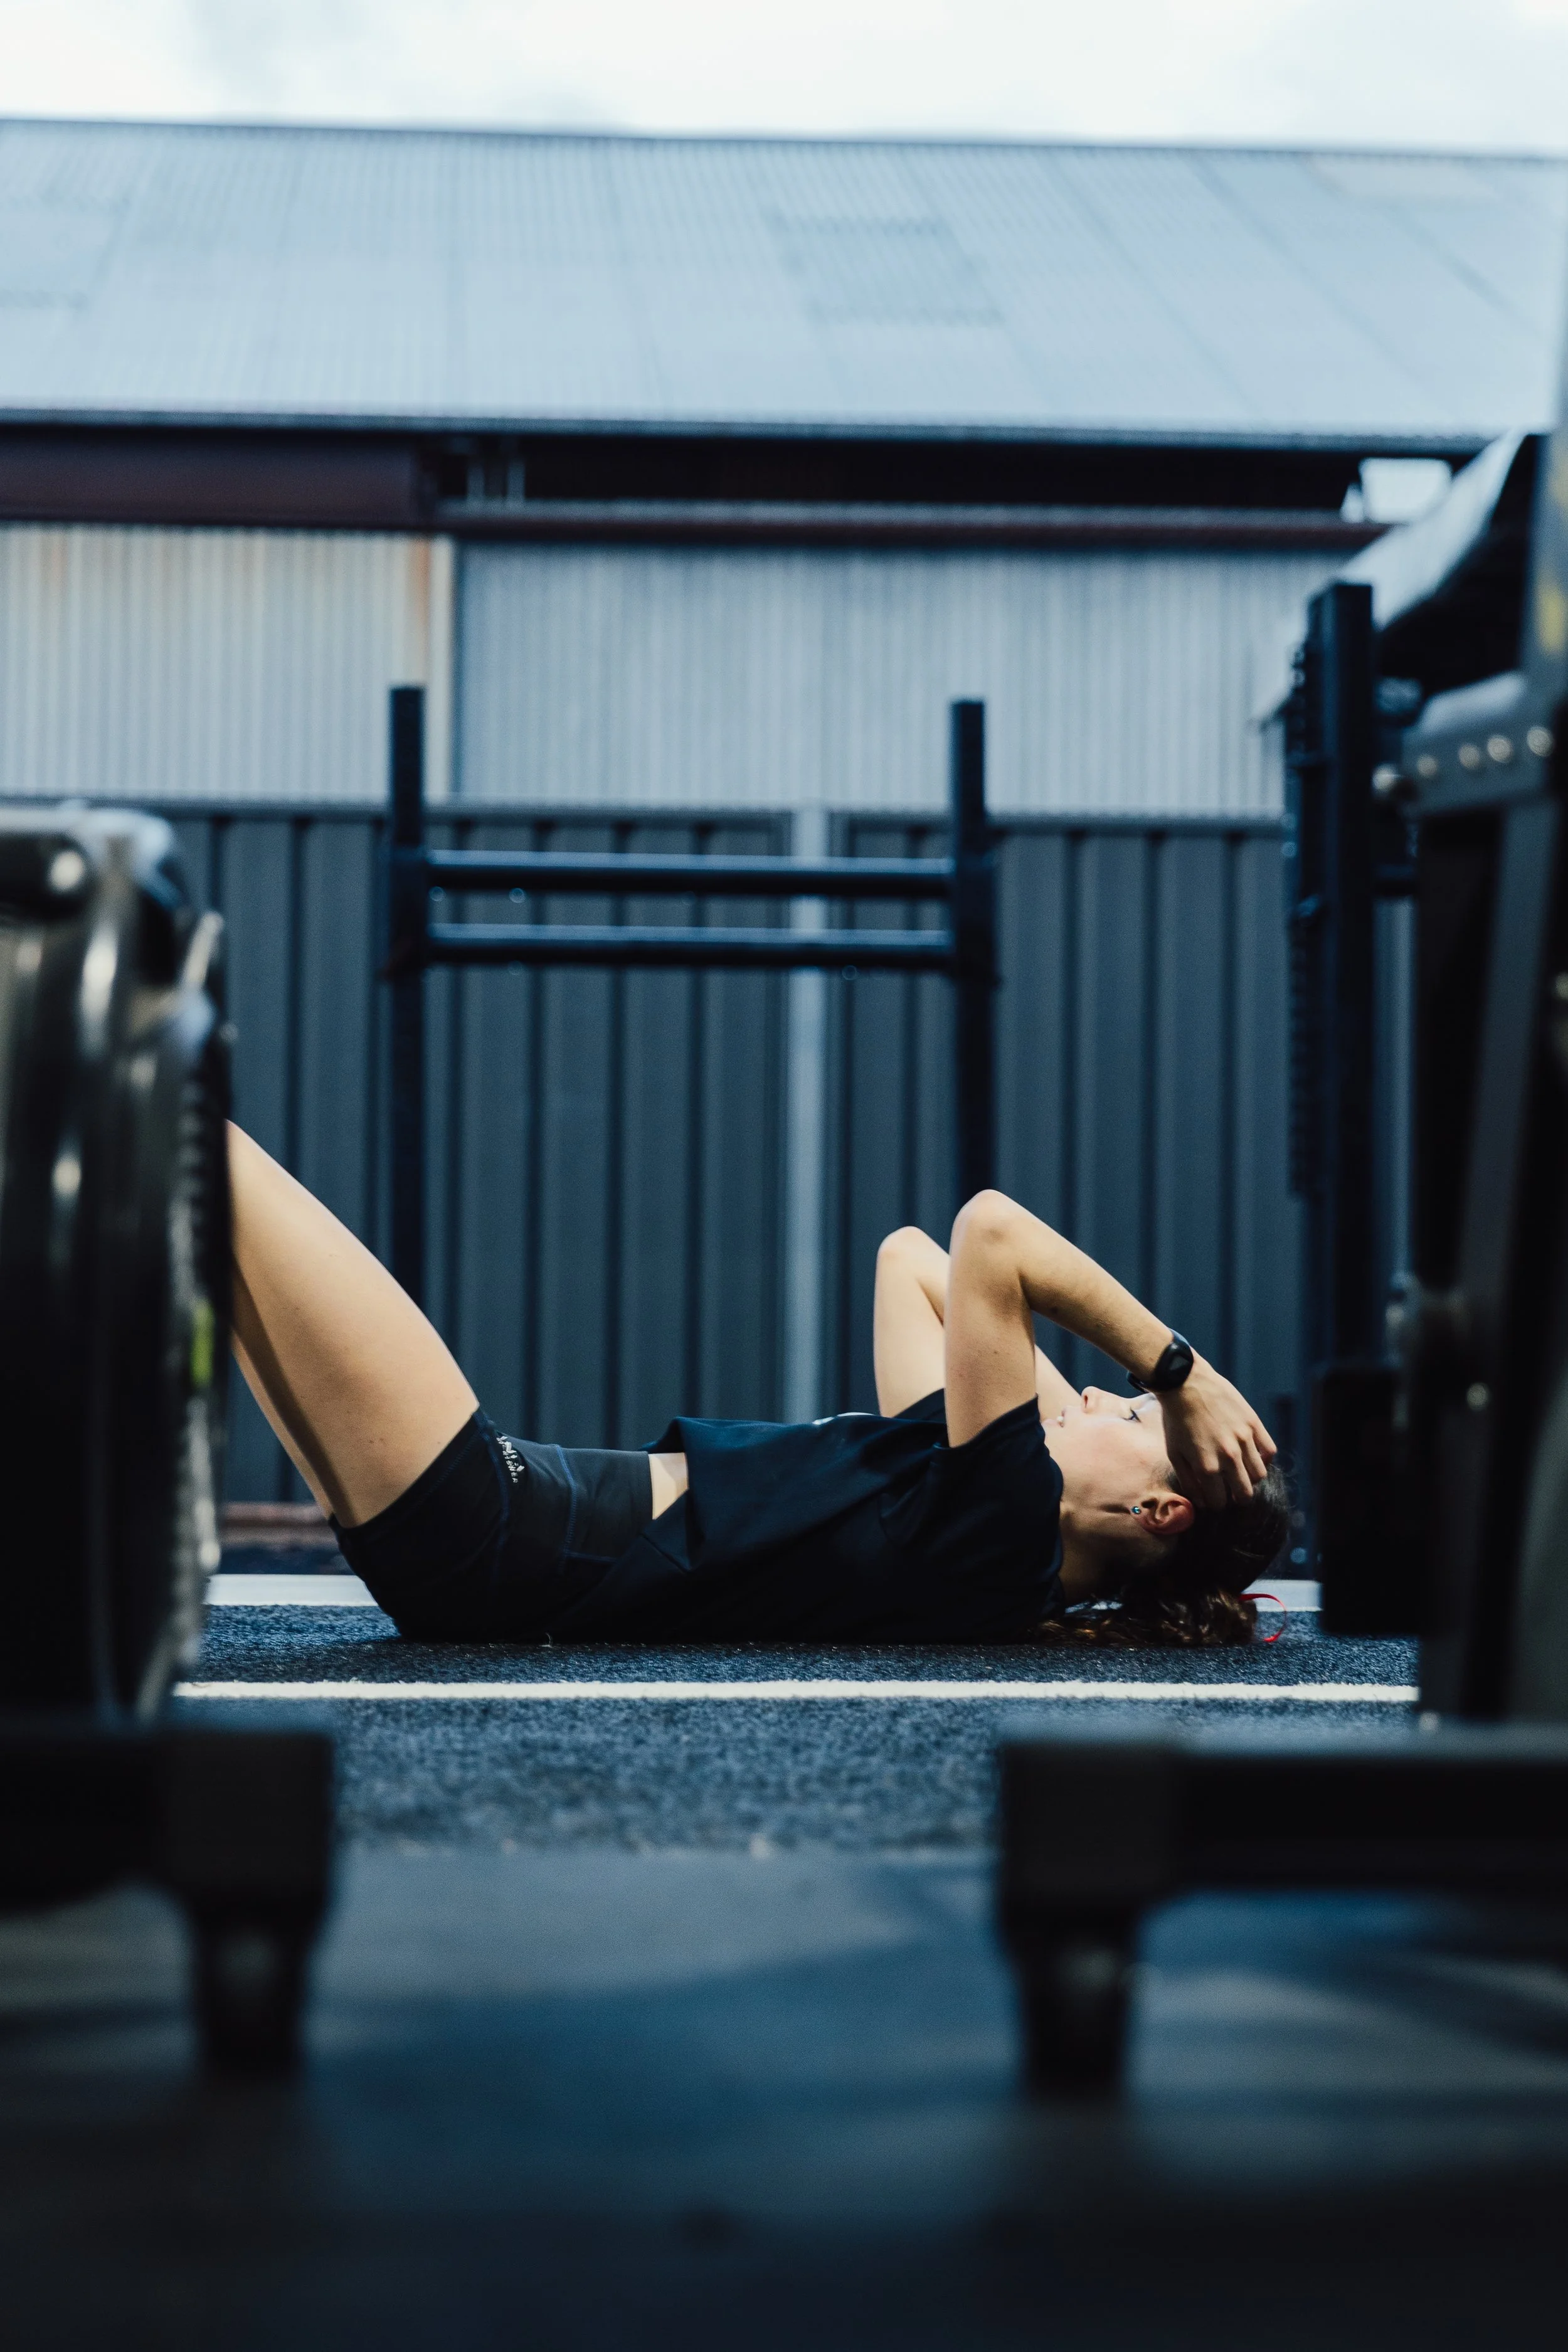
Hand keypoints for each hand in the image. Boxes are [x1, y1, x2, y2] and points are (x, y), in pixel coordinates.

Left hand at [1158, 1358, 1275, 1507]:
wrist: (1186, 1383)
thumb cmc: (1176, 1420)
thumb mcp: (1175, 1454)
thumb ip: (1189, 1482)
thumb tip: (1203, 1502)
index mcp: (1206, 1467)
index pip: (1219, 1502)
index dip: (1216, 1503)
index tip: (1214, 1497)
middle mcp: (1228, 1456)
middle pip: (1245, 1493)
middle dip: (1237, 1497)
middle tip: (1232, 1491)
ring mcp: (1244, 1439)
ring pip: (1259, 1475)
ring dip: (1250, 1479)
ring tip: (1241, 1473)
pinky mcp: (1253, 1424)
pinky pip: (1270, 1451)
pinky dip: (1264, 1458)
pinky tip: (1252, 1455)